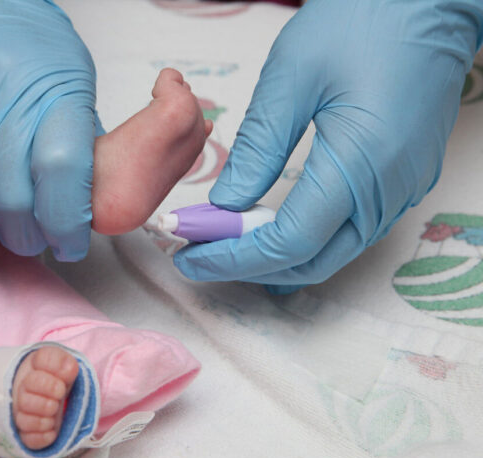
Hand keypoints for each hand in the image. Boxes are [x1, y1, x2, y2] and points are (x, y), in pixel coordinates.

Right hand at [0, 0, 96, 259]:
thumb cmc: (25, 44)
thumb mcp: (72, 82)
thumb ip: (77, 140)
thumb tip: (80, 203)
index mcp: (53, 88)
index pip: (61, 171)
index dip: (66, 222)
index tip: (69, 243)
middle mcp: (0, 92)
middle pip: (12, 196)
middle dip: (26, 236)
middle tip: (31, 239)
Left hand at [175, 0, 482, 290]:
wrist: (431, 2)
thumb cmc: (363, 23)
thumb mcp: (294, 77)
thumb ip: (259, 148)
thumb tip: (227, 202)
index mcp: (361, 163)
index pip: (289, 241)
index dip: (235, 257)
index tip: (191, 255)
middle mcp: (389, 190)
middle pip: (313, 260)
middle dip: (251, 267)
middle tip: (201, 256)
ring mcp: (404, 189)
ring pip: (334, 252)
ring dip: (279, 259)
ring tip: (229, 248)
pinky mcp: (405, 180)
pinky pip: (352, 232)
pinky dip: (309, 243)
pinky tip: (277, 235)